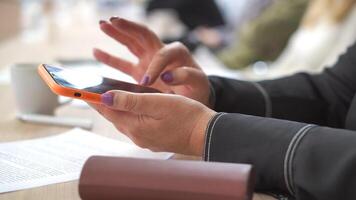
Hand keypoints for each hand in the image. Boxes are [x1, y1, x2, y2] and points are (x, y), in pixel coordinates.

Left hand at [91, 91, 215, 155]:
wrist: (206, 133)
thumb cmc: (187, 117)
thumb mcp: (158, 103)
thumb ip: (130, 101)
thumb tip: (106, 97)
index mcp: (136, 126)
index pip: (107, 110)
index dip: (92, 97)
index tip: (80, 88)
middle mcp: (137, 135)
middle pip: (112, 116)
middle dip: (101, 102)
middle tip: (90, 89)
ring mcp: (145, 138)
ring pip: (123, 119)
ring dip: (114, 107)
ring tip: (105, 95)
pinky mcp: (152, 137)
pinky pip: (133, 123)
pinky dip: (127, 112)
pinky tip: (129, 106)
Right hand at [94, 17, 210, 105]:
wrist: (194, 97)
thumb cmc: (197, 90)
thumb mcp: (198, 84)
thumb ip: (187, 77)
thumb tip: (169, 75)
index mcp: (177, 54)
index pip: (162, 54)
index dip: (155, 66)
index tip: (146, 82)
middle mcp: (161, 53)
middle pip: (143, 34)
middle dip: (128, 27)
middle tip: (113, 20)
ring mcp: (149, 60)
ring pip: (131, 43)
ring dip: (116, 34)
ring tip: (102, 25)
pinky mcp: (140, 71)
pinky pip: (123, 63)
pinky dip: (110, 58)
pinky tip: (96, 51)